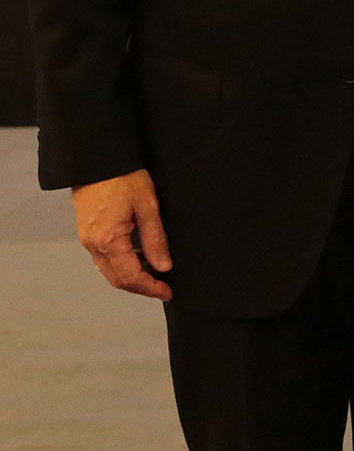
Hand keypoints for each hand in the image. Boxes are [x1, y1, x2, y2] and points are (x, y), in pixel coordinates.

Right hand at [73, 169, 172, 300]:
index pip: (131, 277)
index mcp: (109, 241)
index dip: (151, 288)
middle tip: (164, 287)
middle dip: (141, 287)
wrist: (98, 159)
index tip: (169, 291)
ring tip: (156, 272)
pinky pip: (103, 257)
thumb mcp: (148, 207)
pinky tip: (139, 257)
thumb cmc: (125, 178)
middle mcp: (93, 245)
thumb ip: (155, 240)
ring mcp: (87, 239)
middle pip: (117, 279)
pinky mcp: (87, 232)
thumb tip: (164, 267)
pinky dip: (121, 263)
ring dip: (131, 276)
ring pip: (109, 270)